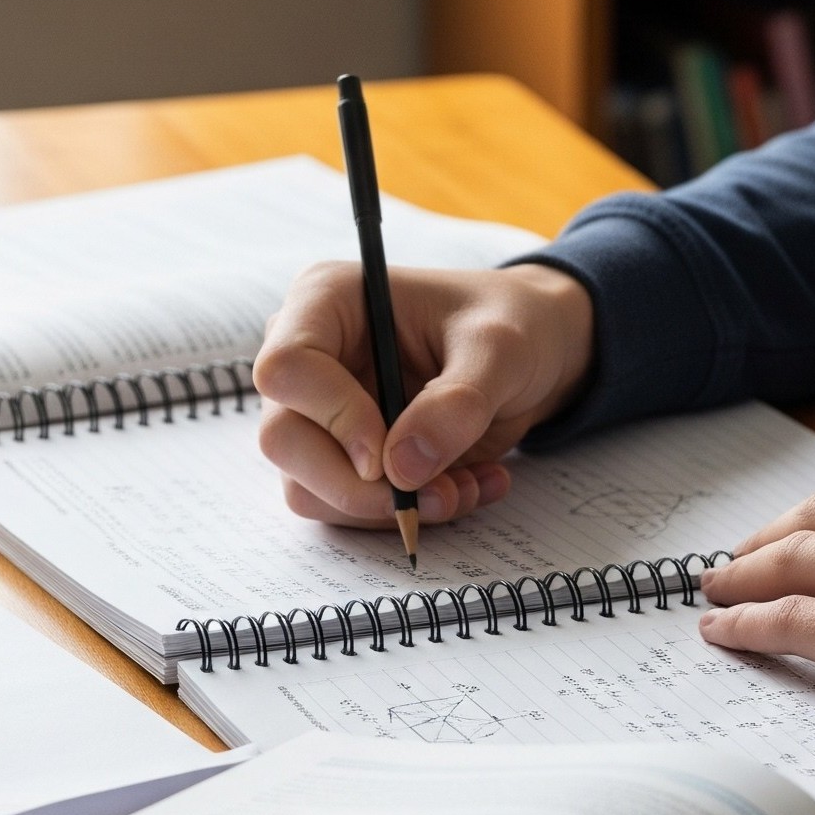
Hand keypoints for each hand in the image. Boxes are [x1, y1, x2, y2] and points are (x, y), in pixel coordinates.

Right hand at [255, 263, 593, 527]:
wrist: (532, 352)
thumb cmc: (511, 324)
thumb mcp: (502, 350)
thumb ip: (457, 403)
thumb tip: (401, 469)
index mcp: (327, 301)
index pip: (286, 368)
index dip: (333, 418)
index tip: (390, 455)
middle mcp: (309, 358)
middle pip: (283, 440)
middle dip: (361, 488)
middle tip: (438, 494)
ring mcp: (318, 412)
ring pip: (309, 488)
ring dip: (391, 509)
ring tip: (467, 487)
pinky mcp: (341, 457)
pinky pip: (347, 508)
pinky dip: (406, 514)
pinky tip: (465, 486)